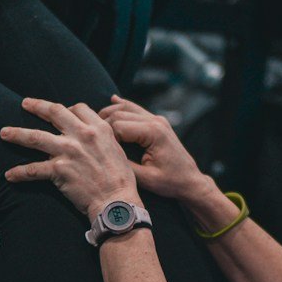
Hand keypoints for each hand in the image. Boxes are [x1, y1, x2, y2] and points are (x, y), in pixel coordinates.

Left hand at [0, 97, 139, 218]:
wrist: (116, 202)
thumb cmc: (120, 179)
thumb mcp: (117, 149)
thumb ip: (101, 137)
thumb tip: (91, 135)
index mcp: (98, 128)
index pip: (78, 108)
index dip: (67, 109)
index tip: (59, 112)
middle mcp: (82, 135)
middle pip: (54, 112)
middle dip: (37, 106)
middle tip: (24, 103)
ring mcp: (68, 151)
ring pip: (36, 137)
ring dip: (17, 134)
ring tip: (4, 133)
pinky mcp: (59, 170)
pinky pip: (33, 170)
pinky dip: (19, 173)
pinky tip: (9, 175)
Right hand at [99, 96, 217, 202]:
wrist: (190, 180)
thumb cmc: (171, 182)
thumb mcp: (146, 179)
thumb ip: (125, 165)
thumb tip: (104, 155)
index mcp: (153, 133)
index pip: (118, 125)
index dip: (104, 136)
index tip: (96, 148)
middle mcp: (156, 121)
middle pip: (119, 114)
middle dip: (103, 123)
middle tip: (90, 135)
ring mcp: (157, 119)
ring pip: (126, 108)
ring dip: (110, 113)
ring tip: (95, 123)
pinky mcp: (157, 122)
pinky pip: (136, 109)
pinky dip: (123, 105)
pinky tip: (112, 100)